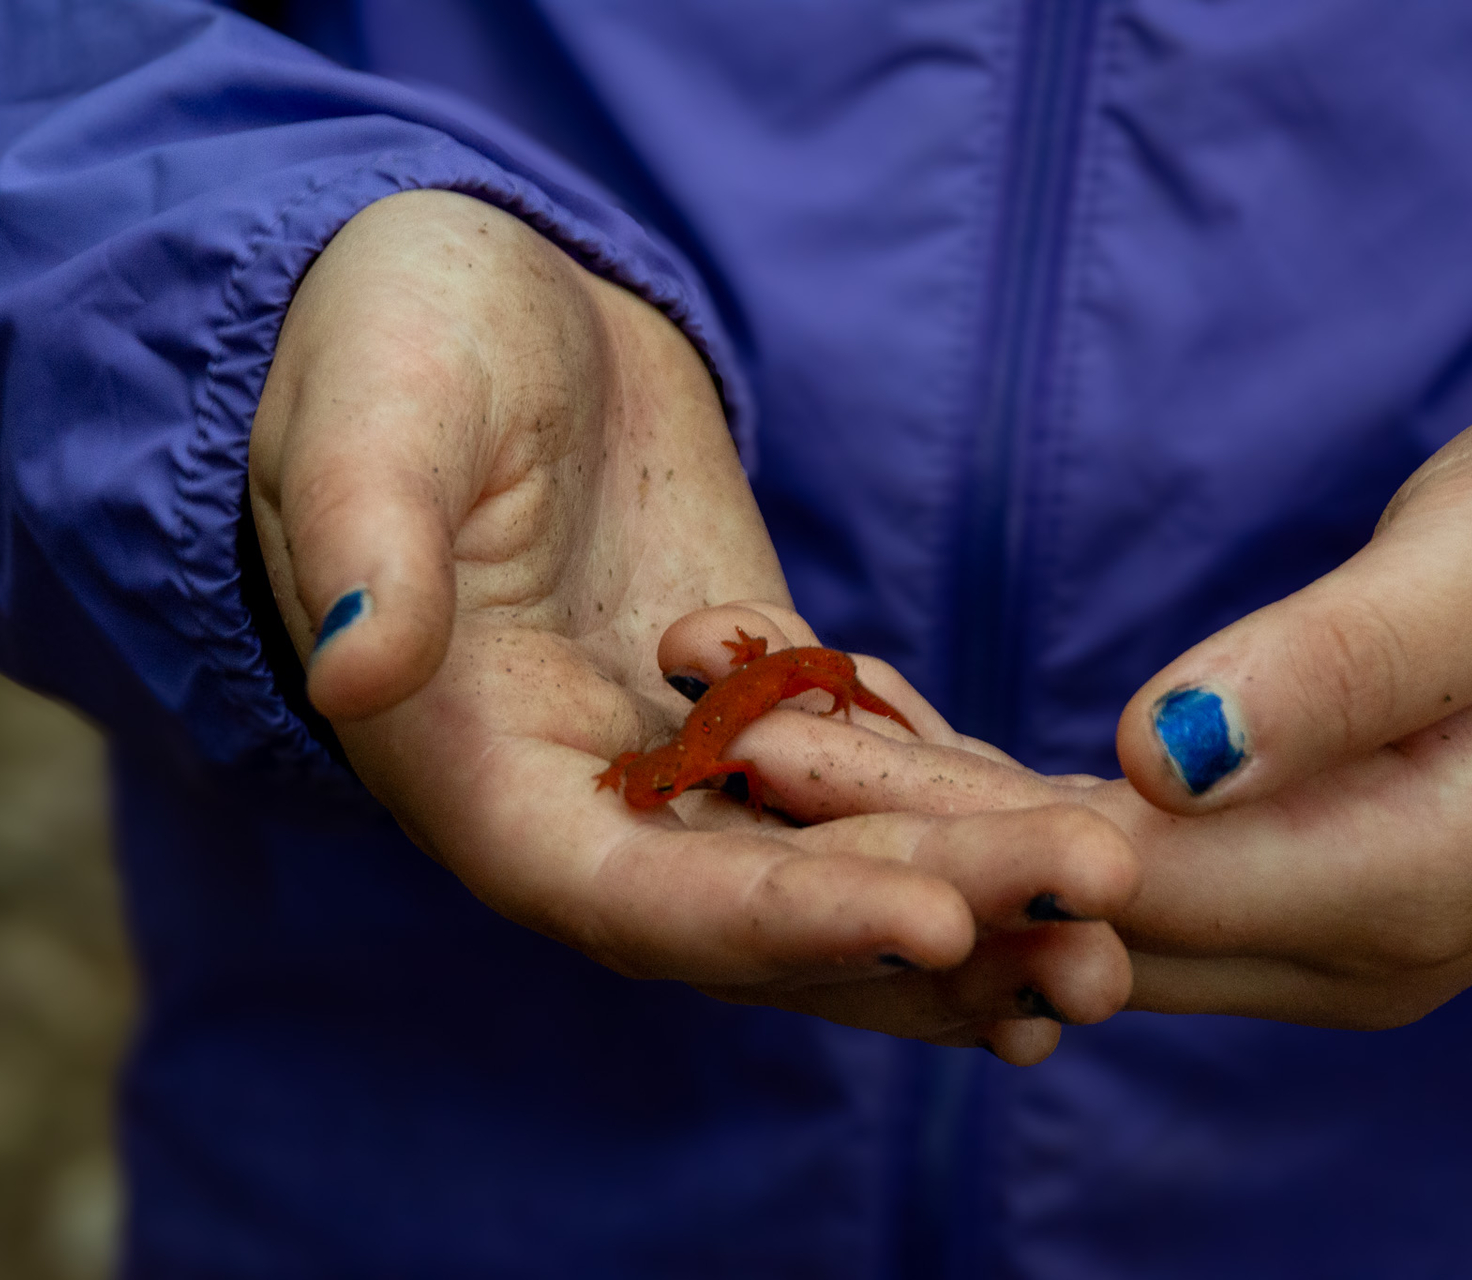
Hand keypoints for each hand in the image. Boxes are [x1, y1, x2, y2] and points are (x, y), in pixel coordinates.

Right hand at [247, 190, 1136, 1063]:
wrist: (486, 313)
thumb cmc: (399, 346)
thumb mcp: (373, 420)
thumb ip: (364, 540)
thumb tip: (351, 666)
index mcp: (484, 774)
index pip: (637, 895)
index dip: (781, 921)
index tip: (934, 921)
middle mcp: (593, 807)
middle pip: (772, 909)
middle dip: (934, 915)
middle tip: (1097, 928)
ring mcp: (688, 764)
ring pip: (837, 866)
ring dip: (978, 903)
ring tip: (1120, 928)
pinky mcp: (766, 706)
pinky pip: (872, 785)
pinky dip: (967, 825)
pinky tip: (1079, 850)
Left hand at [750, 376, 1471, 1027]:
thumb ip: (1341, 672)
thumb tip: (1161, 759)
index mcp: (1393, 890)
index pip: (1117, 879)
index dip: (935, 822)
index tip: (785, 745)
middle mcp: (1336, 942)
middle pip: (1066, 903)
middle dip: (886, 829)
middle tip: (724, 736)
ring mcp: (1304, 915)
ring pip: (1067, 885)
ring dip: (914, 818)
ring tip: (756, 728)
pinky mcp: (1278, 860)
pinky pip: (1105, 846)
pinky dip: (987, 800)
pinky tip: (876, 743)